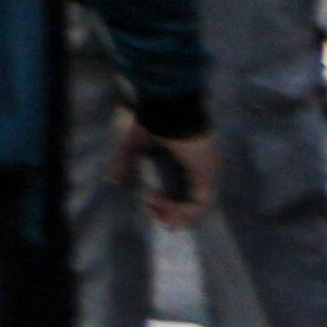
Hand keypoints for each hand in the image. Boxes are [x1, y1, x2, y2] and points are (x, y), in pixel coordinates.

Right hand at [114, 116, 220, 231]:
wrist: (166, 107)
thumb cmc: (150, 120)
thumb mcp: (130, 146)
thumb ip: (125, 165)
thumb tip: (118, 184)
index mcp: (186, 155)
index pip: (184, 185)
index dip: (169, 200)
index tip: (147, 202)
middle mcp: (199, 164)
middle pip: (194, 199)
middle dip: (175, 212)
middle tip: (157, 218)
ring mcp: (206, 170)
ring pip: (199, 205)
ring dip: (179, 216)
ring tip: (160, 218)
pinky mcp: (207, 175)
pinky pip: (202, 203)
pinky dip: (186, 214)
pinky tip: (166, 212)